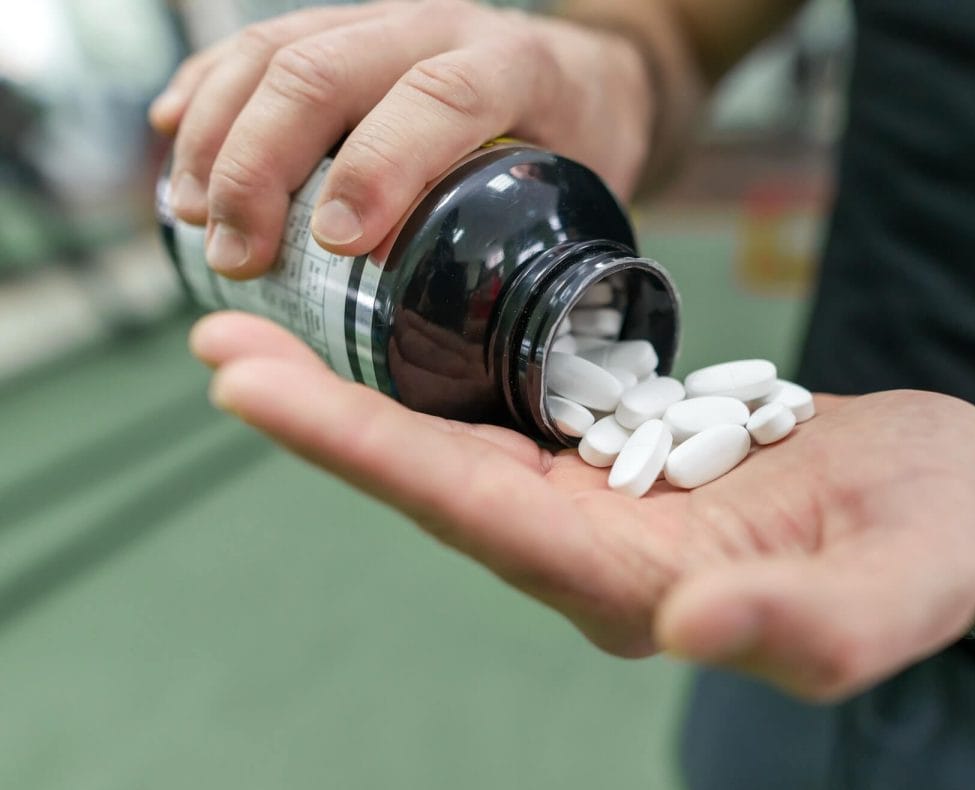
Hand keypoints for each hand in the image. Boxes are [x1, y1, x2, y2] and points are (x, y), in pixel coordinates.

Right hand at [150, 0, 652, 276]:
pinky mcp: (341, 30)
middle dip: (264, 163)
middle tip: (237, 255)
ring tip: (196, 216)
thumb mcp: (590, 197)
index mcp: (513, 67)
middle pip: (328, 70)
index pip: (440, 98)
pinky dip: (206, 88)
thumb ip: (547, 254)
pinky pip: (257, 45)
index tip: (334, 244)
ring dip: (220, 134)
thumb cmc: (582, 151)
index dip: (380, 165)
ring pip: (276, 52)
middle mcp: (439, 28)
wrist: (585, 79)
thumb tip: (494, 360)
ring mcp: (381, 22)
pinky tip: (173, 134)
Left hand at [191, 311, 974, 699]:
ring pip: (459, 451)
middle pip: (439, 484)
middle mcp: (599, 555)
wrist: (960, 499)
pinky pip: (509, 423)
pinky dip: (436, 387)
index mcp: (643, 587)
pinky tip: (389, 348)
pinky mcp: (623, 462)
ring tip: (262, 340)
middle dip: (326, 421)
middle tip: (217, 345)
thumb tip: (688, 620)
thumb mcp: (902, 587)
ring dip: (360, 399)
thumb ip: (809, 627)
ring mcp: (605, 509)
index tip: (259, 391)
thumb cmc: (938, 541)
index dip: (367, 454)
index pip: (480, 518)